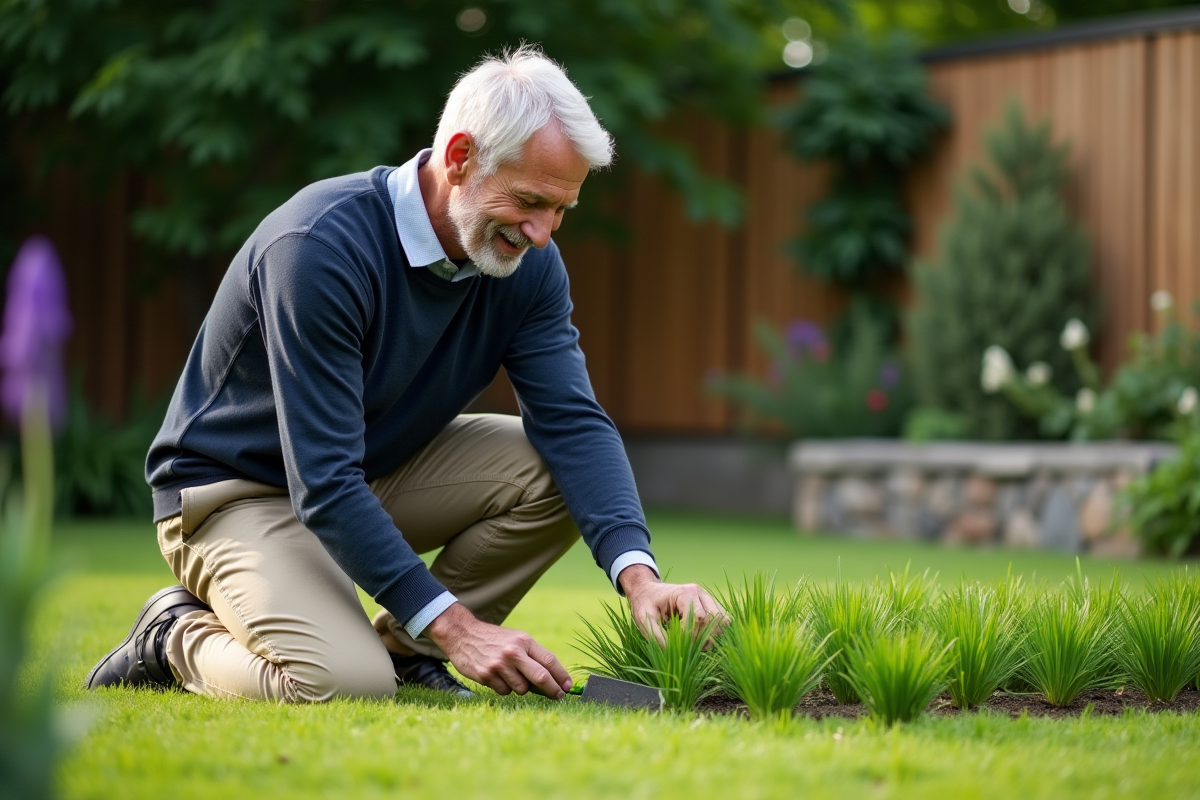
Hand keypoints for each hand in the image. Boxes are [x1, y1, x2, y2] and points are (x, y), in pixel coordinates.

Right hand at [425, 603, 572, 698]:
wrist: (463, 634)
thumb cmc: (495, 639)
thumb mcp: (516, 640)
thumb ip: (532, 656)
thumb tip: (551, 680)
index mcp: (524, 641)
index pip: (549, 661)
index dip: (562, 676)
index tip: (568, 686)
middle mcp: (513, 652)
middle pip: (541, 677)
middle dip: (553, 690)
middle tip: (558, 696)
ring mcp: (499, 664)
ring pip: (522, 689)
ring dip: (521, 687)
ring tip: (511, 675)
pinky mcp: (486, 675)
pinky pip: (504, 691)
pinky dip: (504, 688)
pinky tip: (497, 676)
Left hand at [618, 564, 729, 644]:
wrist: (648, 592)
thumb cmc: (645, 604)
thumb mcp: (644, 619)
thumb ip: (656, 635)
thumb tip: (671, 651)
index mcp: (684, 593)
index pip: (699, 617)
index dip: (692, 634)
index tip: (678, 642)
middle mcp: (699, 593)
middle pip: (714, 618)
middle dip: (702, 636)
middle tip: (687, 644)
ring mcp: (707, 598)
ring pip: (723, 620)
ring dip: (712, 635)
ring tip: (695, 642)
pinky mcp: (710, 605)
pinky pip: (723, 620)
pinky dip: (716, 633)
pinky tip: (700, 638)